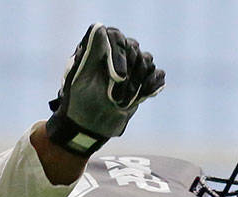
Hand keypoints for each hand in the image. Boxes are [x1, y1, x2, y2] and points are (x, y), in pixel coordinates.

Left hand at [46, 23, 164, 157]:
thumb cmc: (80, 103)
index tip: (117, 77)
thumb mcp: (80, 79)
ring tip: (122, 102)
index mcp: (100, 49)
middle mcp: (117, 53)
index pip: (116, 36)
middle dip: (127, 75)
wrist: (89, 127)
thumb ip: (90, 53)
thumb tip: (99, 27)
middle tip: (114, 98)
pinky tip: (141, 97)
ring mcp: (132, 66)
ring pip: (147, 60)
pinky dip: (152, 85)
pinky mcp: (143, 81)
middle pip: (134, 48)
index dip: (119, 55)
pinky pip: (158, 75)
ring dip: (137, 83)